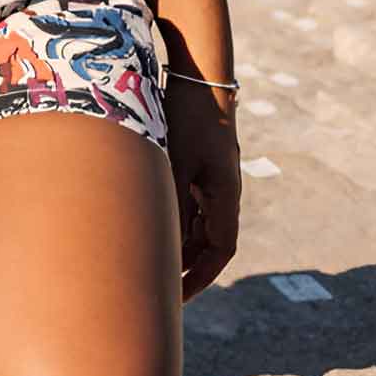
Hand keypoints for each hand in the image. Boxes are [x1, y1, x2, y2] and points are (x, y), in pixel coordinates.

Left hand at [163, 73, 241, 300]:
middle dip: (188, 269)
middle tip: (160, 292)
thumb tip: (162, 246)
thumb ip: (170, 203)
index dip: (201, 277)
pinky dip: (175, 223)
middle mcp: (223, 191)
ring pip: (199, 225)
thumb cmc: (187, 117)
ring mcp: (212, 179)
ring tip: (150, 266)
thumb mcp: (174, 162)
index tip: (179, 298)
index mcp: (225, 194)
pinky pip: (191, 205)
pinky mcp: (199, 167)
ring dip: (180, 246)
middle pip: (210, 242)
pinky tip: (151, 230)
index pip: (220, 250)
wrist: (198, 76)